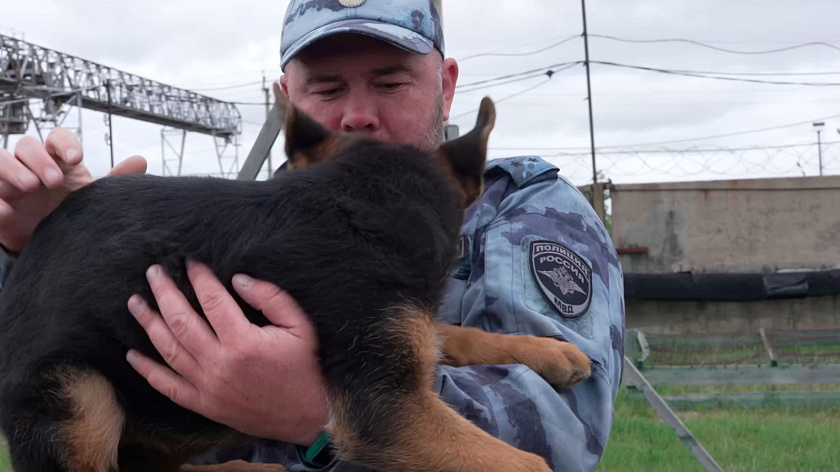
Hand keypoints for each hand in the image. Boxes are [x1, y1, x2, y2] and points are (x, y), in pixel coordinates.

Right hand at [0, 129, 146, 251]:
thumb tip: (141, 159)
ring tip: (31, 186)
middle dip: (39, 158)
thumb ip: (115, 180)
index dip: (64, 143)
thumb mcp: (93, 198)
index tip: (77, 159)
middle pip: (25, 145)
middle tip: (54, 181)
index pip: (57, 138)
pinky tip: (6, 210)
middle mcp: (30, 166)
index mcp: (58, 161)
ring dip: (12, 168)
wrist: (54, 246)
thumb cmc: (73, 213)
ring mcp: (9, 182)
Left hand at [126, 261, 328, 444]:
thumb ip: (271, 298)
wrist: (304, 415)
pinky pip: (167, 386)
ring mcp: (207, 386)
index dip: (198, 277)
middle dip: (164, 292)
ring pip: (168, 350)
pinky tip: (132, 355)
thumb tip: (239, 280)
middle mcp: (219, 363)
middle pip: (181, 321)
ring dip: (148, 324)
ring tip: (135, 302)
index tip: (189, 261)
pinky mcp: (203, 404)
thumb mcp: (300, 326)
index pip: (212, 300)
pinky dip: (147, 371)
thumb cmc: (302, 368)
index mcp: (243, 342)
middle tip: (153, 272)